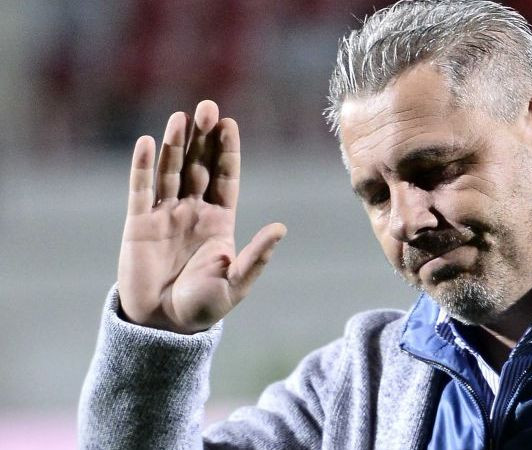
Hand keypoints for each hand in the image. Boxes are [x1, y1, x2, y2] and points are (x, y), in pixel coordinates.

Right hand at [117, 100, 285, 333]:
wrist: (164, 326)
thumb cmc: (204, 306)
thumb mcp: (236, 283)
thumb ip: (257, 256)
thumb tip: (281, 228)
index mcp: (221, 220)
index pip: (225, 177)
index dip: (227, 151)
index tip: (230, 123)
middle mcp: (194, 211)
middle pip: (199, 165)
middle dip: (203, 137)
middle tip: (208, 108)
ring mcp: (165, 215)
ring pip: (171, 171)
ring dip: (175, 144)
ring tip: (181, 118)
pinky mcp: (138, 225)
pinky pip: (140, 190)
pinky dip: (142, 167)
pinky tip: (146, 143)